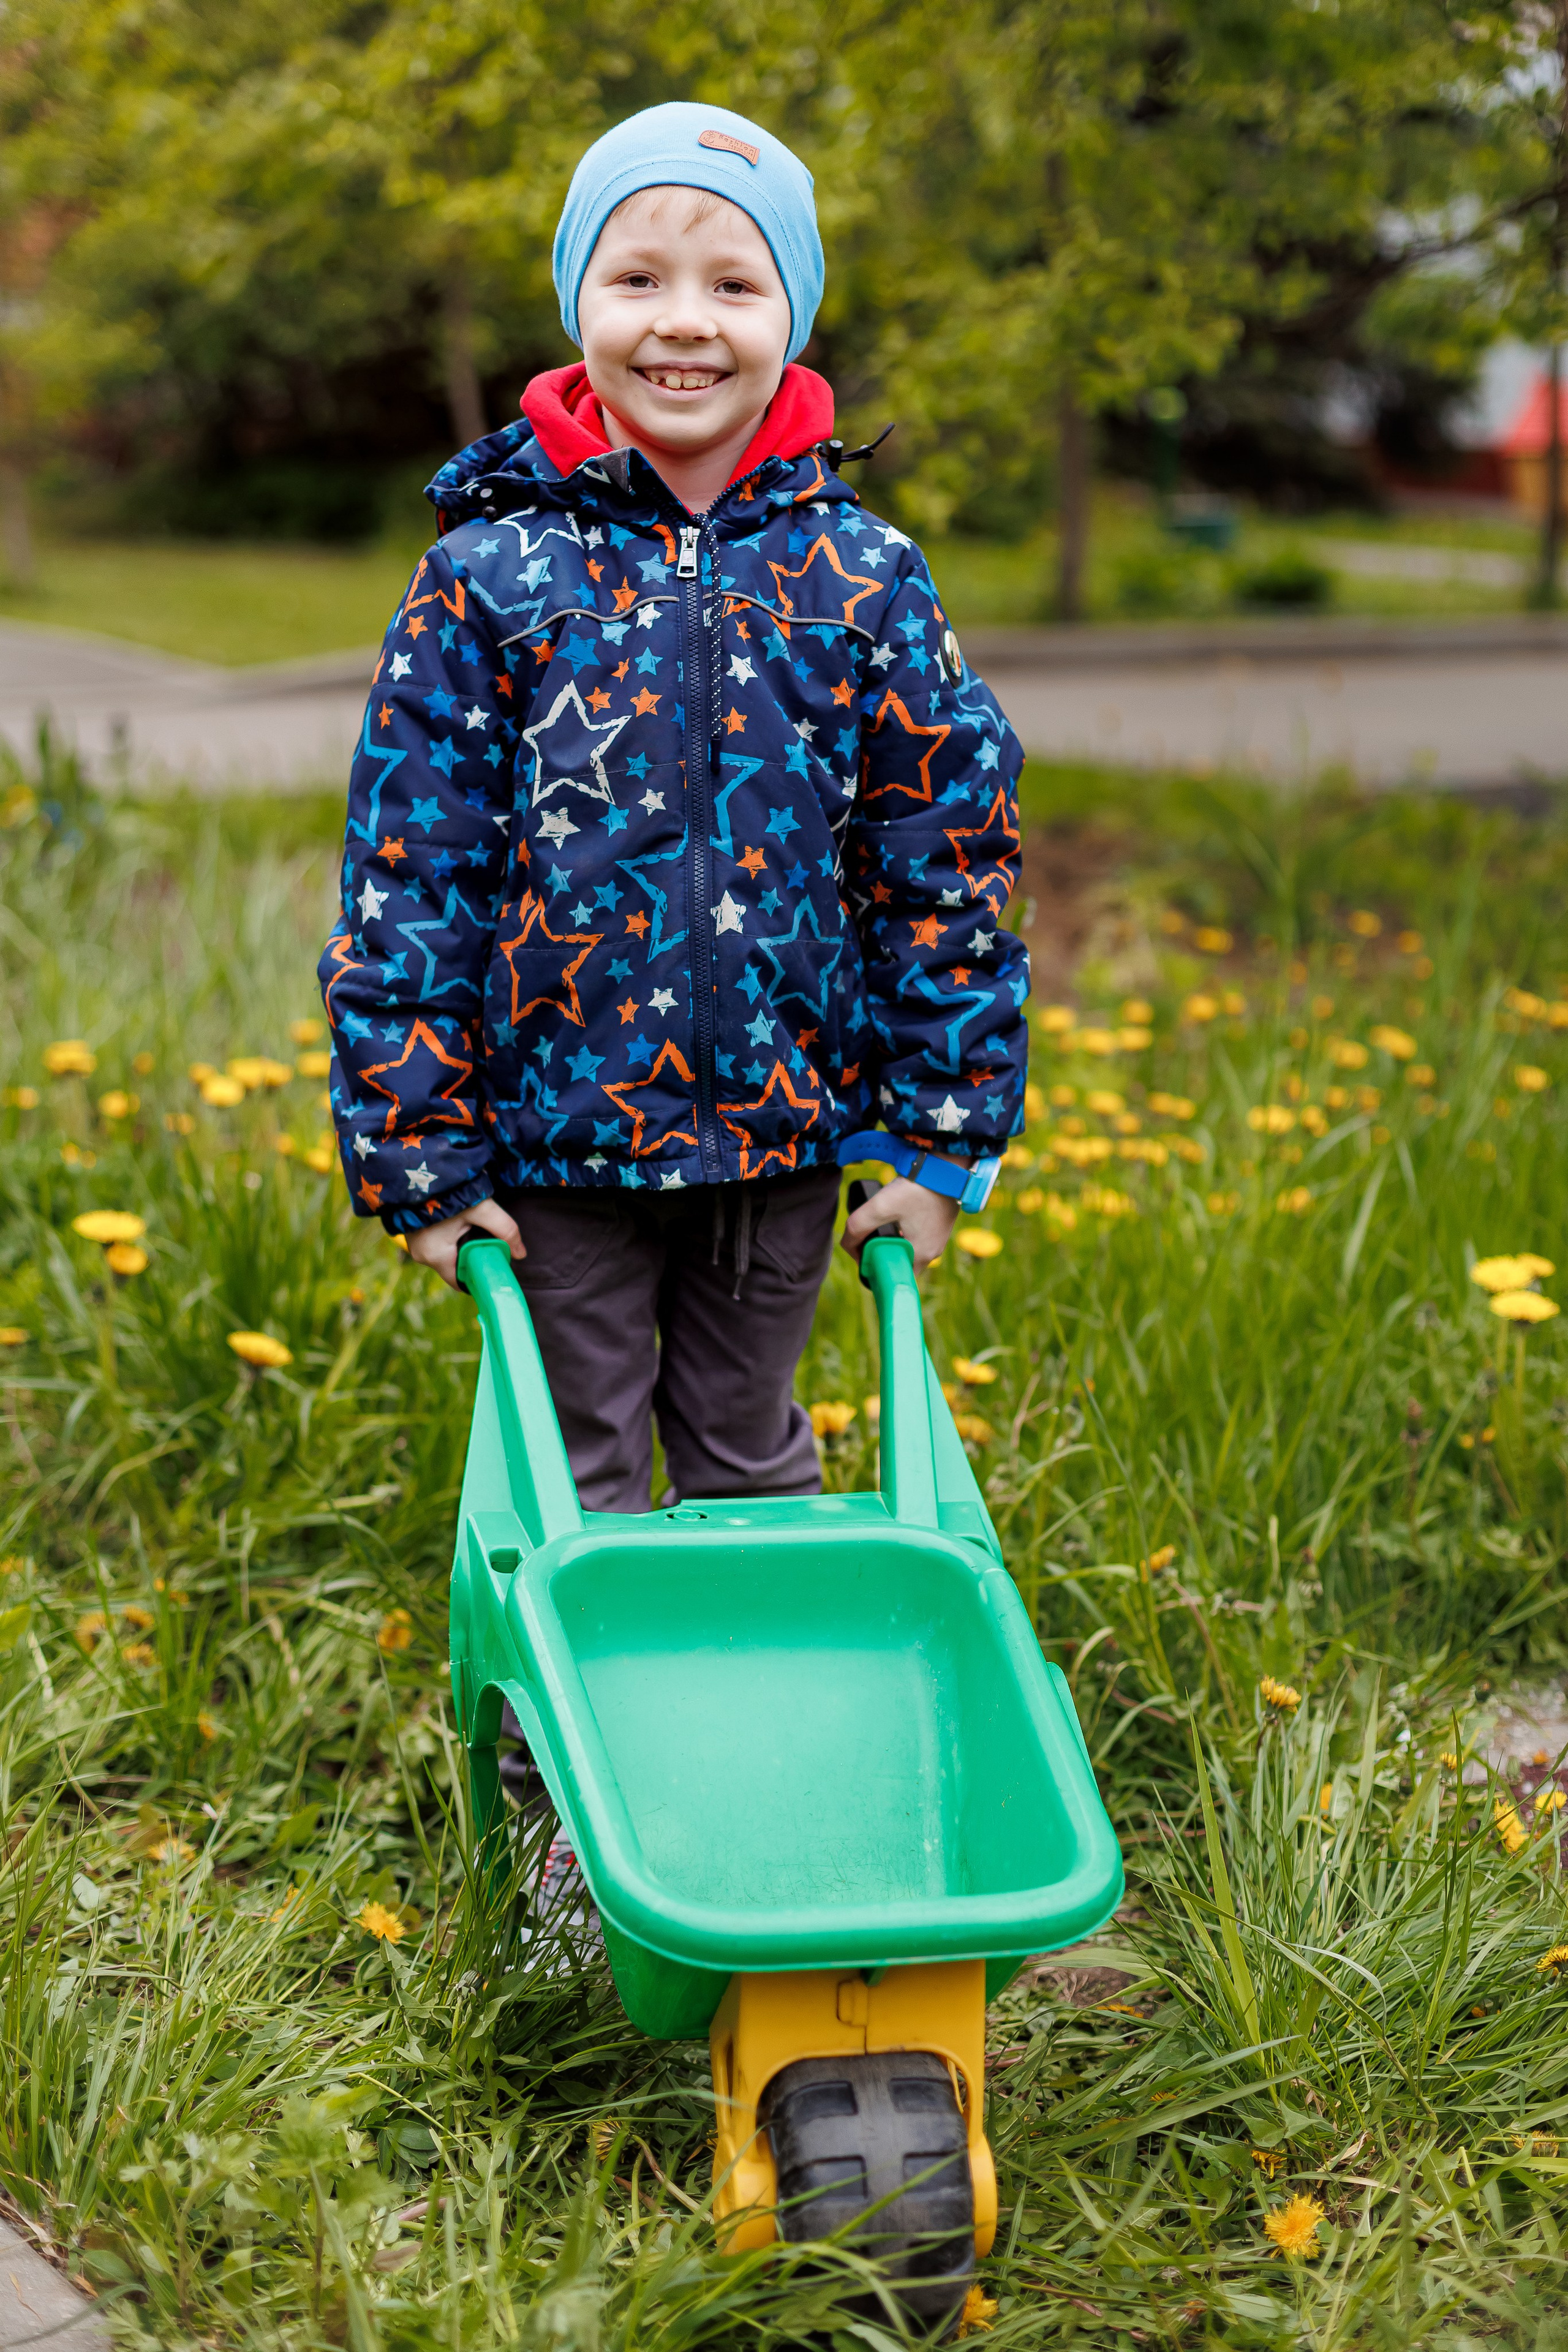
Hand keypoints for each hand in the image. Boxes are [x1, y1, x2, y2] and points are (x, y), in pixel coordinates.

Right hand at [404, 1196, 524, 1291]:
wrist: (418, 1167)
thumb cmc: (448, 1190)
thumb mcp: (481, 1209)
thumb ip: (504, 1229)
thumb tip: (521, 1253)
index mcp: (435, 1256)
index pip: (460, 1282)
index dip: (478, 1276)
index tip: (493, 1264)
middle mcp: (420, 1255)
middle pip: (454, 1267)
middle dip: (471, 1257)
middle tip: (486, 1240)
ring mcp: (414, 1244)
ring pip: (445, 1254)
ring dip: (460, 1245)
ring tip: (472, 1227)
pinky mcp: (412, 1232)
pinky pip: (435, 1242)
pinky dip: (448, 1236)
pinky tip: (456, 1221)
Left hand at [841, 1176, 959, 1275]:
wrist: (947, 1166)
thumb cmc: (917, 1188)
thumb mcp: (881, 1207)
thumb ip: (858, 1227)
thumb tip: (848, 1245)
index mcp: (921, 1256)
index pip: (893, 1276)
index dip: (875, 1267)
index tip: (864, 1251)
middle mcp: (933, 1252)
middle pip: (899, 1262)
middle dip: (882, 1251)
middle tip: (870, 1234)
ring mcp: (938, 1239)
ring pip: (908, 1248)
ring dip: (893, 1239)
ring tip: (884, 1220)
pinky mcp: (940, 1226)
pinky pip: (918, 1236)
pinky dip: (905, 1230)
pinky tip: (898, 1214)